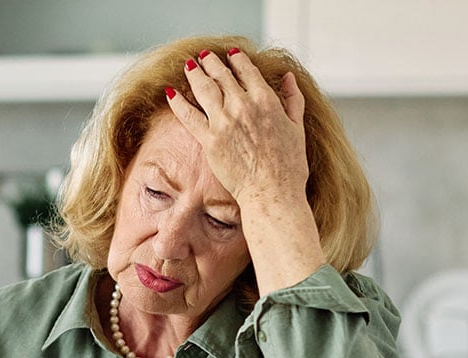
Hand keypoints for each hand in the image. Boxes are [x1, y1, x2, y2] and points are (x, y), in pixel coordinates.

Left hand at [168, 48, 325, 293]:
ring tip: (188, 66)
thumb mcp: (297, 127)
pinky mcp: (209, 140)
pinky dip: (178, 101)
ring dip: (195, 74)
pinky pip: (188, 115)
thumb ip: (292, 99)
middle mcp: (243, 106)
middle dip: (211, 63)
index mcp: (266, 100)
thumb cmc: (289, 166)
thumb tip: (287, 77)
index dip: (236, 60)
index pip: (247, 71)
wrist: (272, 193)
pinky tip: (170, 92)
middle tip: (203, 56)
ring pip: (204, 89)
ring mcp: (224, 122)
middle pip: (222, 76)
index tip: (230, 55)